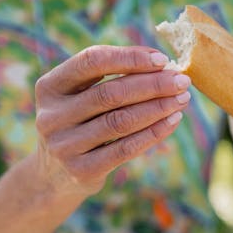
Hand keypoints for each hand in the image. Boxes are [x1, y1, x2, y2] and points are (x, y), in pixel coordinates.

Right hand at [34, 45, 190, 194]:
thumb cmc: (81, 123)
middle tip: (182, 81)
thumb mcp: (82, 96)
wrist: (56, 175)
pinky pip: (126, 148)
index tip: (162, 60)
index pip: (91, 61)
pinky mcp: (81, 170)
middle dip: (153, 85)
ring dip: (158, 108)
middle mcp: (51, 115)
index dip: (129, 58)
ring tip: (182, 99)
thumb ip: (112, 78)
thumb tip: (163, 66)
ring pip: (121, 121)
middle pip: (110, 93)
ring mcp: (64, 145)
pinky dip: (154, 133)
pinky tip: (173, 121)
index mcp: (50, 86)